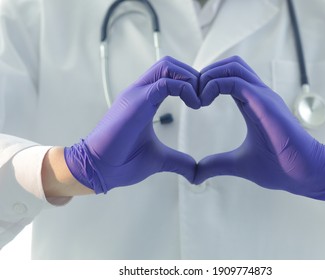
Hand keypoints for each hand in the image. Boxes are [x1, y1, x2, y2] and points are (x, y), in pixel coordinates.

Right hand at [64, 56, 199, 193]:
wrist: (98, 170)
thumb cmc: (122, 162)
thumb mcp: (159, 159)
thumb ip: (179, 161)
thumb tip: (196, 171)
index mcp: (144, 100)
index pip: (168, 74)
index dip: (189, 82)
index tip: (202, 102)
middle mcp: (139, 92)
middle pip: (168, 63)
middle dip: (192, 75)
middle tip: (203, 97)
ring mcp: (136, 95)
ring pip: (166, 66)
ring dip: (189, 78)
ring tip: (199, 101)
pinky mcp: (136, 102)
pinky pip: (165, 83)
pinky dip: (185, 89)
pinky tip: (194, 105)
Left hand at [195, 56, 324, 204]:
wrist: (305, 174)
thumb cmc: (279, 167)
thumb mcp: (237, 164)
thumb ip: (216, 165)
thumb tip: (195, 175)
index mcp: (253, 103)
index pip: (228, 76)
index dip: (207, 82)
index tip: (193, 102)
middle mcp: (259, 94)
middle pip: (230, 64)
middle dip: (206, 73)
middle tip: (192, 95)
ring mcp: (263, 96)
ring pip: (233, 66)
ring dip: (209, 76)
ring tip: (197, 98)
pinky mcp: (265, 102)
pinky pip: (235, 81)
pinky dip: (214, 85)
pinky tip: (204, 102)